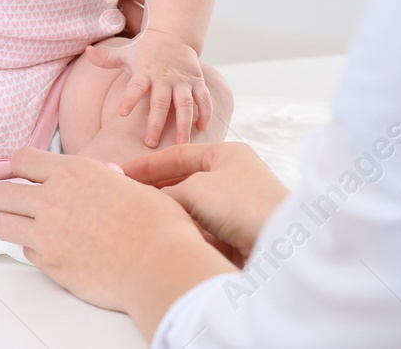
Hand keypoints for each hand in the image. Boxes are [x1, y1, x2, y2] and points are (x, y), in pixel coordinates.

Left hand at [0, 148, 234, 336]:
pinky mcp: (50, 263)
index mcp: (73, 171)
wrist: (162, 265)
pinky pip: (26, 252)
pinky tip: (57, 252)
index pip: (20, 159)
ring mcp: (47, 232)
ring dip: (12, 226)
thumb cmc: (157, 225)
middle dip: (7, 199)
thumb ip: (105, 178)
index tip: (27, 178)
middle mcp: (54, 197)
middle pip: (0, 192)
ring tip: (29, 230)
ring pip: (2, 224)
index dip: (21, 169)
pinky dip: (36, 252)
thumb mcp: (130, 184)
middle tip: (21, 207)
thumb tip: (106, 175)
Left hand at [83, 30, 210, 145]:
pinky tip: (203, 129)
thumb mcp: (126, 53)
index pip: (135, 86)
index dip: (129, 98)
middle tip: (149, 143)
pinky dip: (205, 112)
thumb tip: (87, 50)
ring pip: (185, 103)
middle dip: (155, 122)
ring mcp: (182, 81)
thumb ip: (107, 58)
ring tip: (180, 144)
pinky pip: (204, 98)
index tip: (121, 113)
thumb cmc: (144, 50)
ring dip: (183, 124)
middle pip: (160, 101)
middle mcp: (164, 78)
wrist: (173, 35)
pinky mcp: (197, 82)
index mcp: (145, 72)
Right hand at [120, 141, 288, 263]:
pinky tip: (170, 237)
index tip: (118, 172)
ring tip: (142, 217)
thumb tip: (152, 200)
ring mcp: (236, 206)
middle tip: (126, 197)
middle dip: (156, 190)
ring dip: (171, 212)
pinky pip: (203, 229)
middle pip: (183, 180)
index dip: (146, 164)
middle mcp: (232, 176)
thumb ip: (167, 192)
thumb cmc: (241, 204)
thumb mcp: (195, 189)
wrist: (282, 244)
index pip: (177, 155)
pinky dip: (187, 231)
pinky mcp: (238, 233)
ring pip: (192, 207)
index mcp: (226, 154)